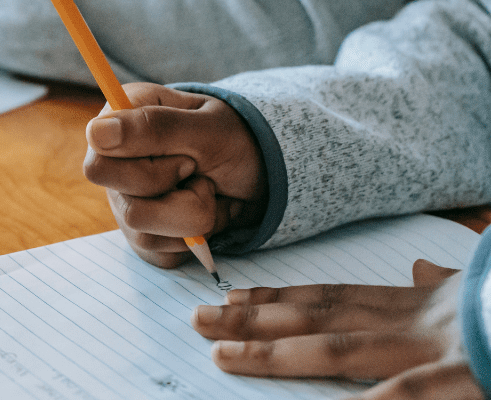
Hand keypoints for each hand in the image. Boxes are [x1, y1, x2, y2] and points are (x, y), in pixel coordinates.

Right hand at [83, 83, 265, 267]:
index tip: (184, 155)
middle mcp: (112, 164)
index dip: (146, 170)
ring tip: (203, 189)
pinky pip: (158, 253)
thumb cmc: (232, 139)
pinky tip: (200, 211)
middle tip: (196, 169)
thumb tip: (95, 133)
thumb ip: (153, 127)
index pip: (98, 167)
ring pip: (145, 233)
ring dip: (193, 215)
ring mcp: (124, 201)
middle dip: (179, 193)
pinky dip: (192, 237)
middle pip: (127, 207)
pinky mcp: (141, 234)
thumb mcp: (207, 128)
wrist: (258, 173)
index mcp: (118, 124)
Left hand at [193, 260, 479, 398]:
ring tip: (221, 355)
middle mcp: (423, 321)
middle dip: (255, 319)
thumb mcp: (483, 290)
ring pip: (342, 350)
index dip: (281, 296)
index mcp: (428, 305)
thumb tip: (419, 269)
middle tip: (195, 319)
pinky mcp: (470, 378)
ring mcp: (447, 351)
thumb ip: (443, 284)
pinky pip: (404, 397)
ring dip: (277, 353)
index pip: (337, 297)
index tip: (233, 296)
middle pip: (321, 317)